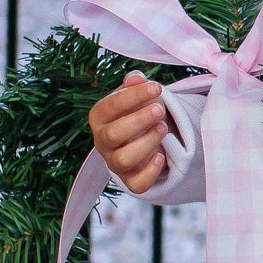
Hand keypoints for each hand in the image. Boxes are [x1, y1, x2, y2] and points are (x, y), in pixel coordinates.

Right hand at [88, 73, 168, 193]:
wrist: (143, 137)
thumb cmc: (137, 111)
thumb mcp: (135, 94)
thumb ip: (135, 83)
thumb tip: (136, 78)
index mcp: (99, 118)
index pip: (110, 106)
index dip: (134, 96)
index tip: (156, 87)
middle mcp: (103, 142)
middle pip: (113, 135)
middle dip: (139, 121)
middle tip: (160, 110)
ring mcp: (115, 163)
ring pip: (124, 160)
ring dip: (147, 143)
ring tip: (163, 128)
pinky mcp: (131, 180)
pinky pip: (137, 184)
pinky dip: (150, 172)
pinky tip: (161, 156)